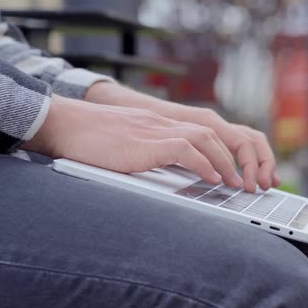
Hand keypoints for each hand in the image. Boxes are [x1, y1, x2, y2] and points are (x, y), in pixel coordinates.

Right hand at [85, 82, 279, 191]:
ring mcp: (155, 131)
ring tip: (233, 183)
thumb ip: (145, 151)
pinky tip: (212, 179)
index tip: (231, 171)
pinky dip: (204, 164)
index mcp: (158, 124)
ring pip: (205, 138)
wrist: (64, 126)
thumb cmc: (88, 140)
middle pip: (211, 132)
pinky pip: (185, 149)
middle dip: (232, 157)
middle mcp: (162, 124)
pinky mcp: (146, 144)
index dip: (222, 151)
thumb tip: (159, 170)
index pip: (201, 131)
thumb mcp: (124, 143)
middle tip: (243, 181)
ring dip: (224, 162)